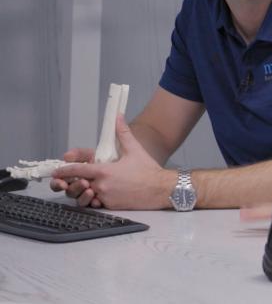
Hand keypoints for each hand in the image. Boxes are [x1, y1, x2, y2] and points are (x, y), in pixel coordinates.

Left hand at [52, 114, 174, 209]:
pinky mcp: (111, 206)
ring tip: (92, 185)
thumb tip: (119, 117)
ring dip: (87, 190)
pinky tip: (103, 193)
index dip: (66, 171)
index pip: (78, 170)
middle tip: (78, 178)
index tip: (57, 171)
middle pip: (80, 183)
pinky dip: (96, 199)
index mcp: (105, 171)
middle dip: (77, 181)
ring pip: (87, 194)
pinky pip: (97, 203)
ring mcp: (106, 197)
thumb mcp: (134, 150)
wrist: (161, 189)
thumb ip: (123, 133)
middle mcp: (103, 185)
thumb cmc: (148, 170)